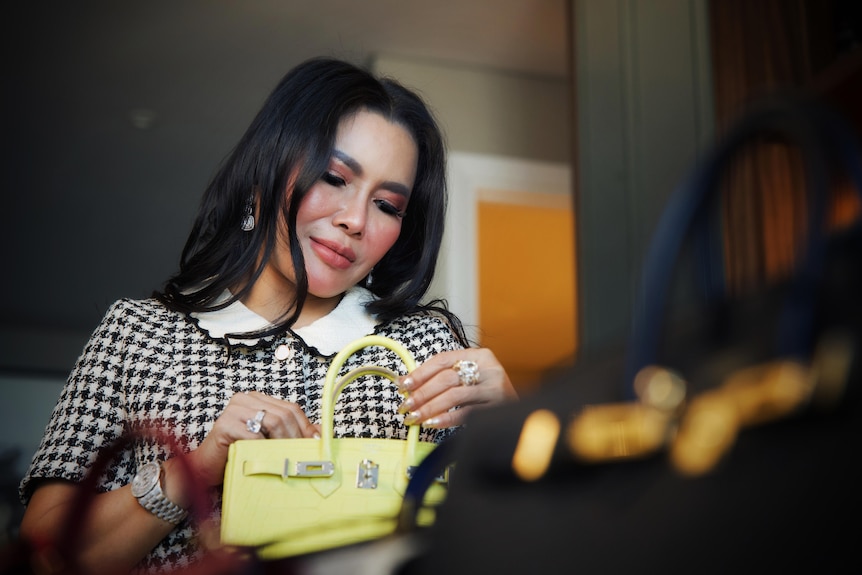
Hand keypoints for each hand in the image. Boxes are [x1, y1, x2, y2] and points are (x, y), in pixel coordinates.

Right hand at [181, 391, 319, 491]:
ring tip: (287, 459)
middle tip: (301, 456)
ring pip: (272, 422)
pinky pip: (253, 435)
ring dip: (283, 443)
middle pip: (284, 414)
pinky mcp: (224, 424)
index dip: (305, 427)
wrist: (207, 469)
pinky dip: (263, 448)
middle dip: (296, 437)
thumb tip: (321, 434)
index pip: (291, 408)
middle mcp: (246, 399)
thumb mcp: (270, 442)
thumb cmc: (239, 455)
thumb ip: (291, 434)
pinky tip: (266, 458)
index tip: (314, 445)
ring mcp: (234, 409)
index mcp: (259, 400)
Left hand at [397, 348, 518, 428]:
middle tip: (405, 405)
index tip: (403, 384)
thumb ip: (445, 378)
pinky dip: (446, 418)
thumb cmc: (487, 396)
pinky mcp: (498, 409)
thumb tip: (407, 384)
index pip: (444, 359)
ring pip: (454, 395)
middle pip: (447, 378)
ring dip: (429, 407)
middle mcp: (490, 369)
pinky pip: (466, 413)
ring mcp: (496, 389)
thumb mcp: (471, 379)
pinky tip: (432, 423)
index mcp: (480, 356)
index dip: (421, 372)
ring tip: (414, 417)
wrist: (522, 415)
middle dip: (422, 393)